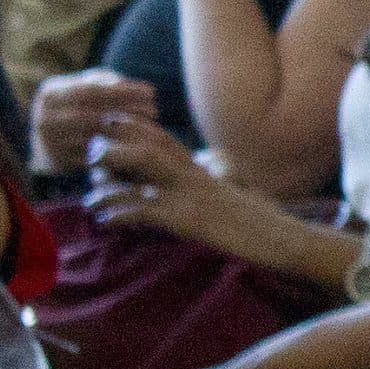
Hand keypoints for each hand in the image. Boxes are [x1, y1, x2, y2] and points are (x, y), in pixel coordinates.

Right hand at [28, 66, 155, 175]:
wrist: (47, 144)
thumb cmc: (75, 108)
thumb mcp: (84, 89)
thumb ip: (104, 80)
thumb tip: (126, 84)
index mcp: (50, 93)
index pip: (90, 90)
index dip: (123, 91)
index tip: (151, 91)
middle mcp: (44, 117)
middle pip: (92, 113)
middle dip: (127, 110)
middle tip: (155, 109)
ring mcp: (49, 141)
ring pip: (93, 135)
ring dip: (125, 130)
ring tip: (151, 124)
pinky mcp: (59, 161)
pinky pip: (92, 155)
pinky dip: (117, 149)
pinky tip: (139, 143)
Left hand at [83, 119, 244, 246]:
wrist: (279, 240)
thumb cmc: (257, 224)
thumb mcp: (227, 199)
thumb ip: (202, 187)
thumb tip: (190, 185)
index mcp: (199, 170)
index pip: (160, 137)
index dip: (131, 128)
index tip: (107, 128)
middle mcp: (192, 173)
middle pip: (147, 141)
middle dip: (113, 145)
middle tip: (91, 160)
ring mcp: (190, 193)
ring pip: (141, 164)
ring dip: (109, 178)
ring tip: (90, 200)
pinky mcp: (188, 218)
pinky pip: (143, 208)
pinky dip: (118, 214)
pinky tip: (105, 223)